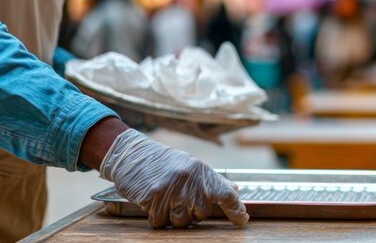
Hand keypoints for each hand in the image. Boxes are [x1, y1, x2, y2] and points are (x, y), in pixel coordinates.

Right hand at [99, 129, 249, 227]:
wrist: (133, 154)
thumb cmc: (164, 163)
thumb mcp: (192, 166)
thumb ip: (214, 181)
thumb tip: (235, 190)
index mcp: (202, 172)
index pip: (226, 194)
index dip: (236, 210)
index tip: (243, 220)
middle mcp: (190, 181)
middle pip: (201, 214)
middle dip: (191, 212)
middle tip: (179, 198)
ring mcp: (172, 189)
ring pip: (181, 221)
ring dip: (172, 216)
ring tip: (165, 199)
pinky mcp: (153, 197)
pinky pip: (159, 221)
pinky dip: (155, 217)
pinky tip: (152, 202)